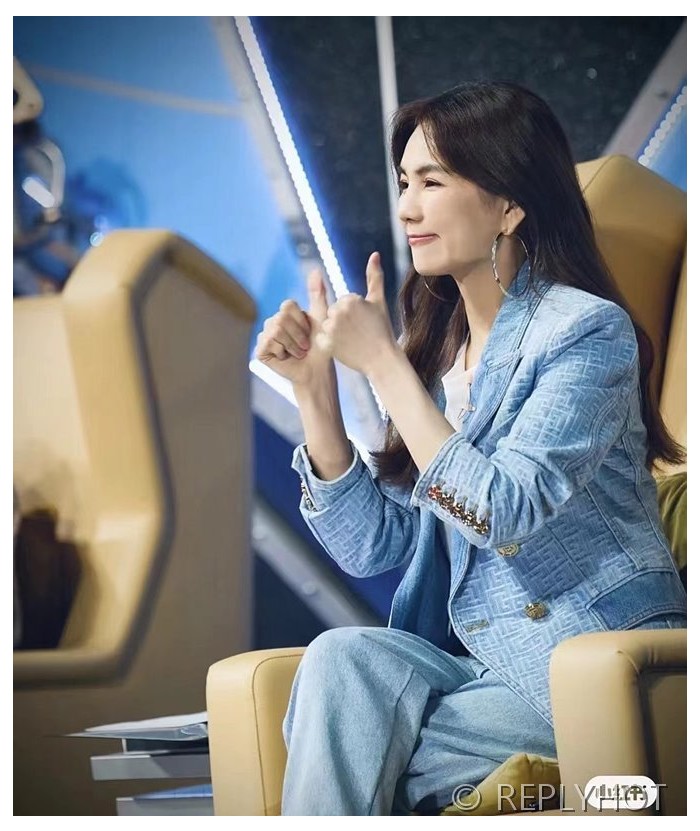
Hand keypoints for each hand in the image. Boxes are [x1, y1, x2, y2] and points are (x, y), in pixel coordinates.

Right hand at [254, 268, 333, 386]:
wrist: (316, 371)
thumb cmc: (320, 347)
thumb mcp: (321, 317)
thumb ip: (317, 294)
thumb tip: (315, 269)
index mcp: (285, 314)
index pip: (288, 306)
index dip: (302, 321)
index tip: (310, 333)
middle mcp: (272, 322)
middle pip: (281, 317)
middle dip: (298, 333)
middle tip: (304, 345)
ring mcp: (264, 336)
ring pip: (276, 328)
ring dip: (293, 344)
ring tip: (298, 352)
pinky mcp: (260, 350)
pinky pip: (270, 341)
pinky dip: (283, 350)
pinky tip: (286, 357)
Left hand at [315, 252, 397, 375]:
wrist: (381, 359)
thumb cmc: (381, 330)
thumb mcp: (378, 301)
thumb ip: (374, 276)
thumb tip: (375, 254)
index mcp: (350, 299)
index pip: (344, 301)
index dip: (355, 313)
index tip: (365, 323)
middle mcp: (338, 312)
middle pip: (333, 312)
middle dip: (344, 322)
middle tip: (359, 333)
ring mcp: (331, 328)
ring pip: (327, 325)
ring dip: (336, 333)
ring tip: (352, 340)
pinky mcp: (326, 344)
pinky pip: (322, 339)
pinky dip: (331, 344)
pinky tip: (344, 348)